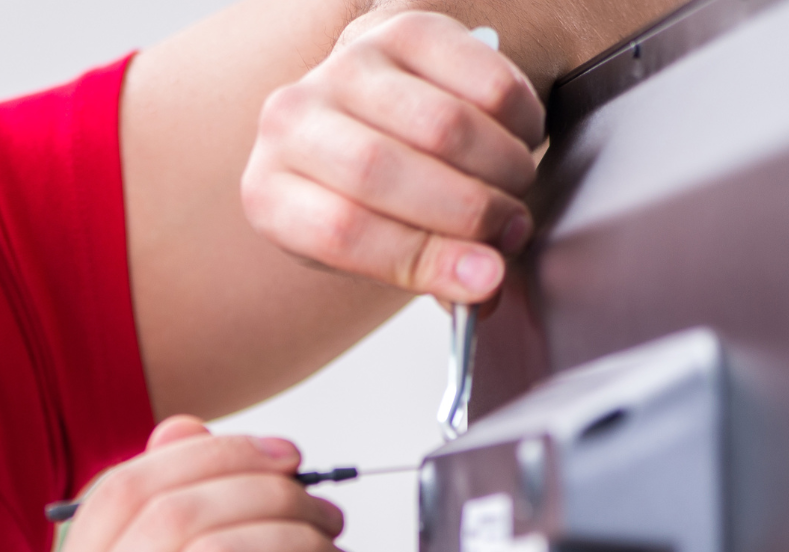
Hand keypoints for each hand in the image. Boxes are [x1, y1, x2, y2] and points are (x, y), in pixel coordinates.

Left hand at [240, 10, 543, 303]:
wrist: (367, 114)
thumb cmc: (367, 197)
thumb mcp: (375, 249)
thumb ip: (426, 272)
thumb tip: (487, 285)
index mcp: (269, 194)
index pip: (341, 232)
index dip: (422, 259)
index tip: (484, 277)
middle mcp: (291, 121)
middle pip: (382, 171)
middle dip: (468, 212)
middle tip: (510, 231)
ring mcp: (346, 68)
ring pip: (442, 125)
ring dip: (502, 169)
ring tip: (515, 190)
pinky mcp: (404, 30)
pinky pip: (484, 81)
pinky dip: (519, 121)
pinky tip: (518, 142)